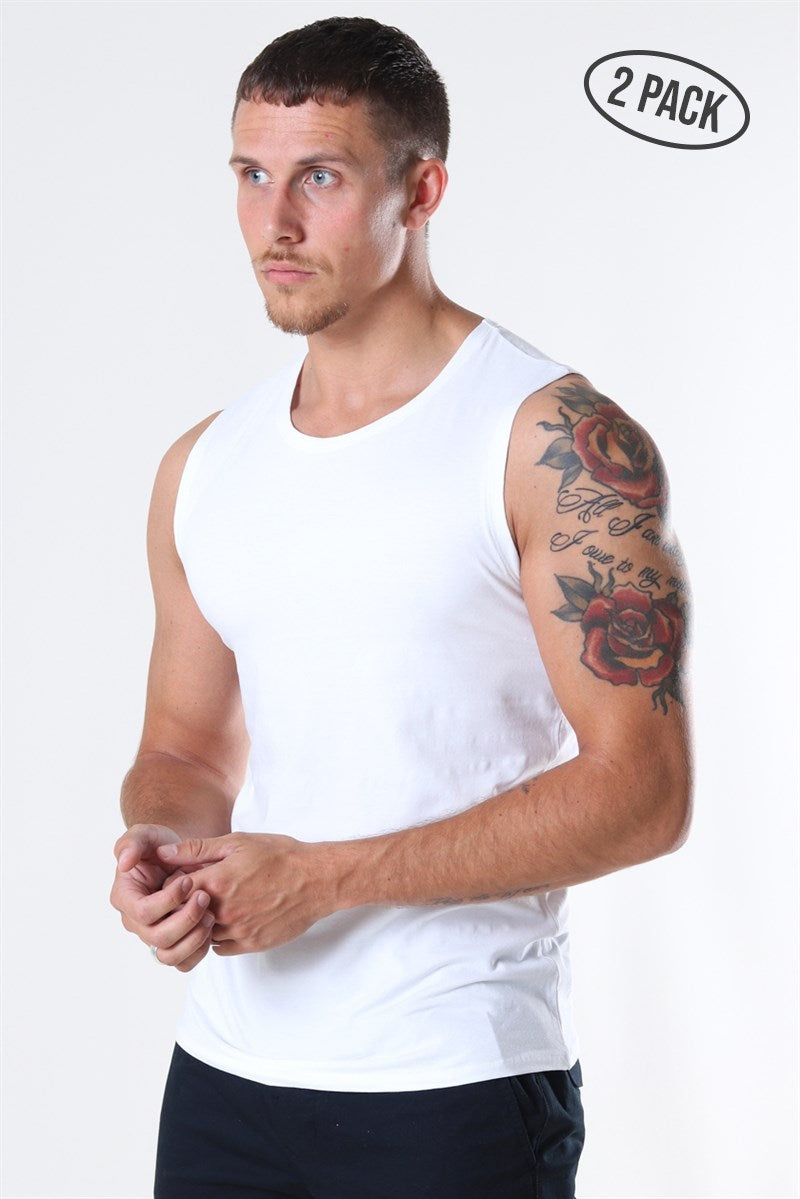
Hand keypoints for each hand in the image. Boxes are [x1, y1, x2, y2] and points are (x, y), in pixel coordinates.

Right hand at [110, 823, 215, 971]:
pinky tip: (211, 928)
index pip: (143, 912)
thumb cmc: (159, 844)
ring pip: (170, 956)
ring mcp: (153, 935)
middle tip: (205, 897)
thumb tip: (124, 863)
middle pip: (158, 938)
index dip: (168, 900)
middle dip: (186, 919)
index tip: (189, 880)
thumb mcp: (145, 834)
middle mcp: (136, 922)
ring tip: (211, 915)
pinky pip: (184, 962)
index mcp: (125, 898)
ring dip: (194, 939)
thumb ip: (132, 843)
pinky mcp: (173, 943)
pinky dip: (199, 951)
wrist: (178, 857)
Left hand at [156, 832, 336, 954]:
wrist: (317, 880)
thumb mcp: (238, 842)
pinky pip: (220, 948)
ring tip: (219, 905)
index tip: (183, 878)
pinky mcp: (251, 944)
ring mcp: (237, 930)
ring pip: (202, 933)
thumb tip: (163, 853)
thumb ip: (197, 849)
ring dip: (203, 922)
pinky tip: (231, 918)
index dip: (174, 884)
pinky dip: (219, 936)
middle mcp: (223, 910)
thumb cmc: (280, 856)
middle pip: (185, 914)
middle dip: (187, 904)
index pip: (174, 890)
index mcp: (217, 881)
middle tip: (200, 893)